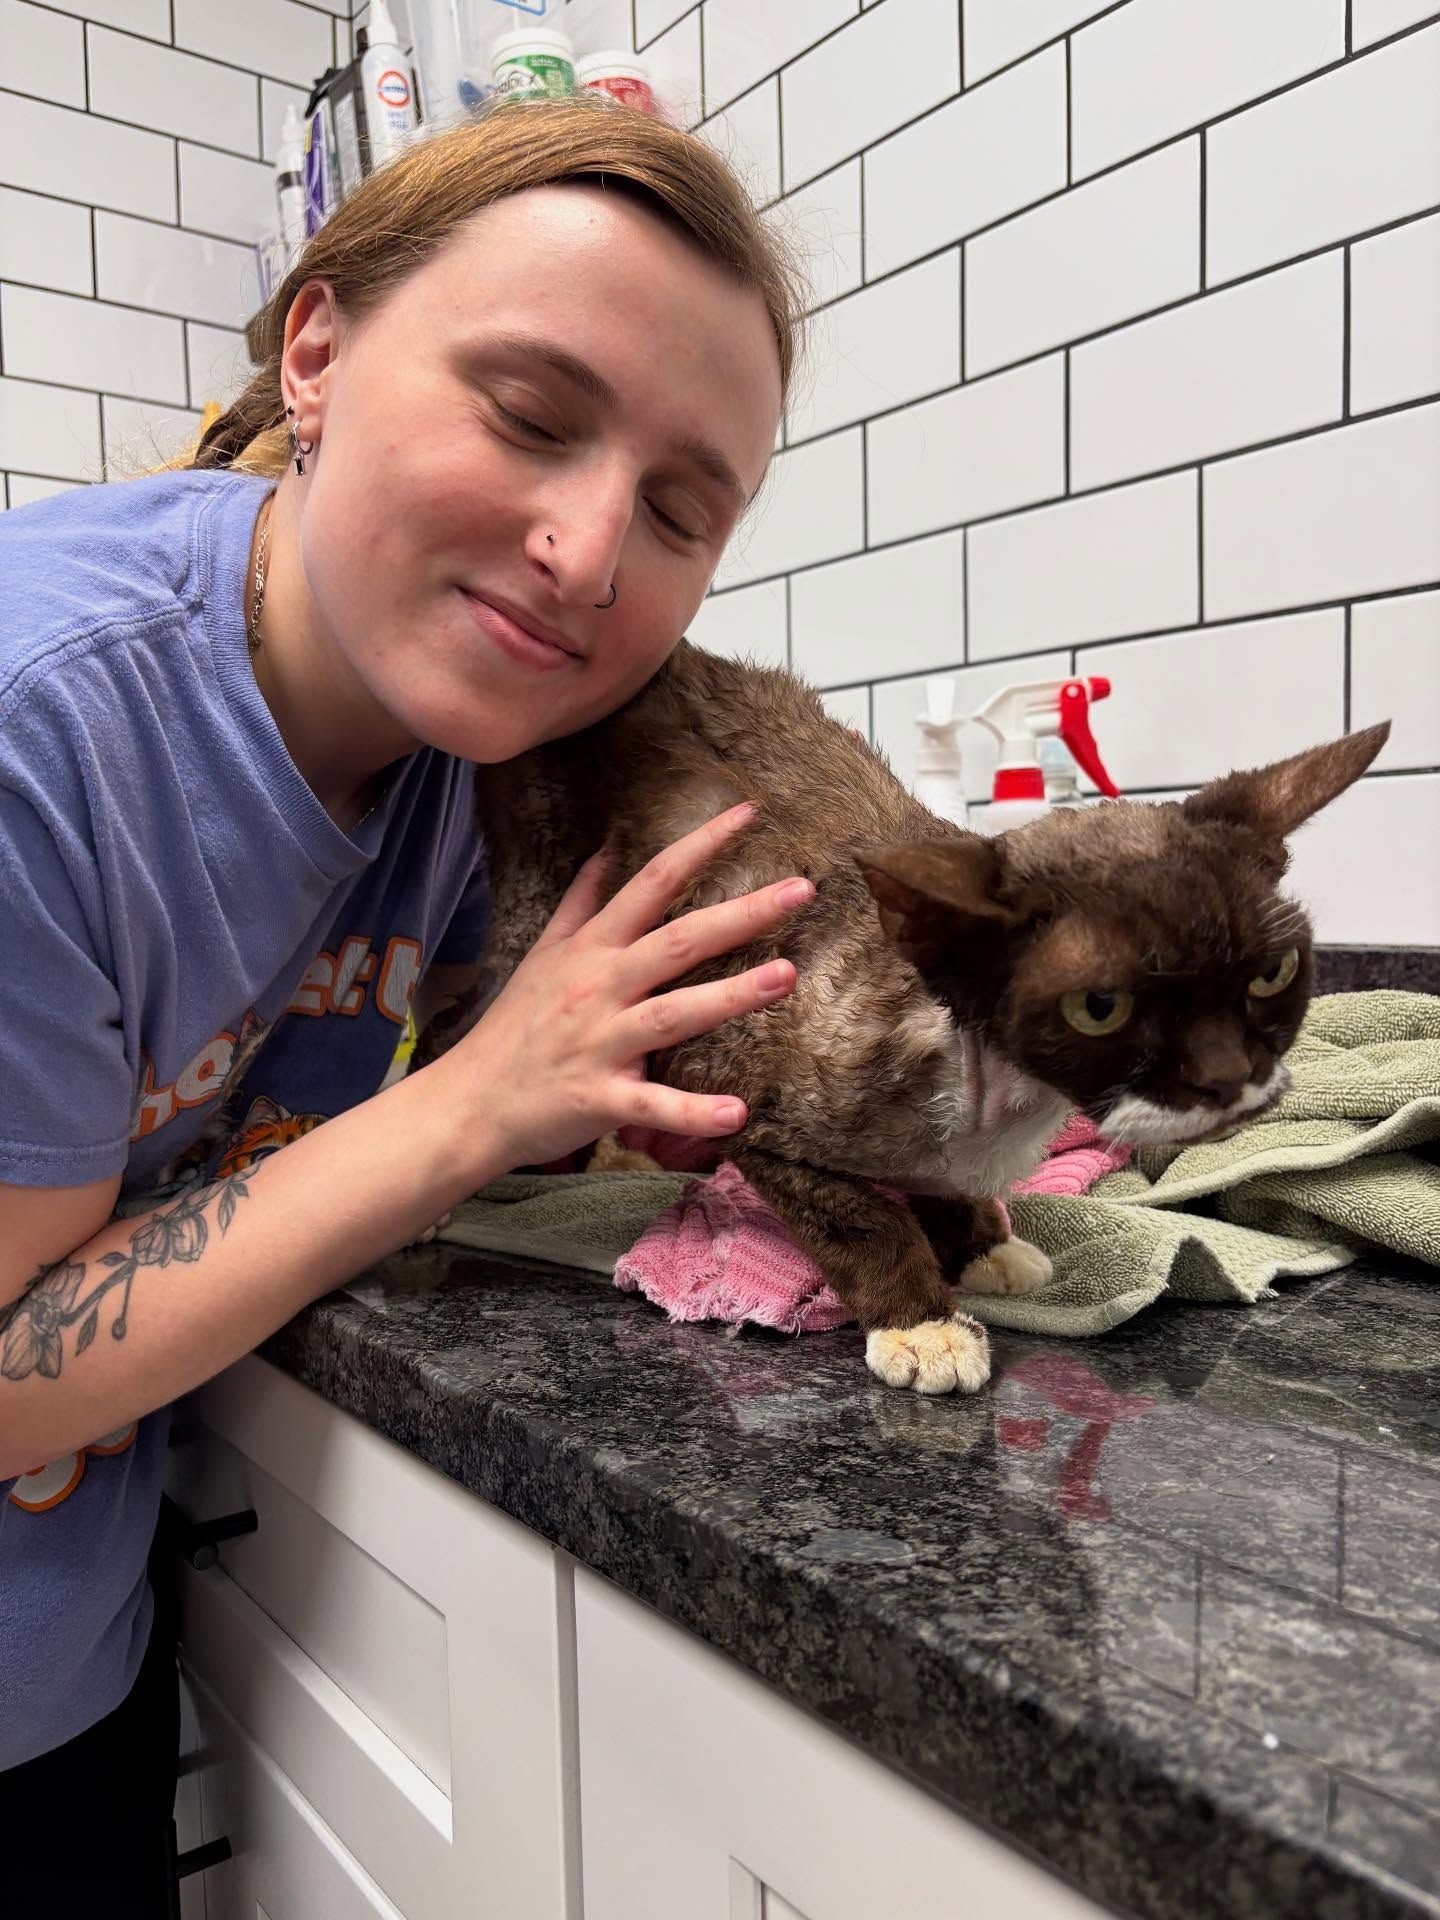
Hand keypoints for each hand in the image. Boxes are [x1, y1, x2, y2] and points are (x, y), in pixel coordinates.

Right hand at [459, 804, 811, 1170]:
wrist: (469, 1103)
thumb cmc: (515, 1027)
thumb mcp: (543, 953)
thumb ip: (581, 902)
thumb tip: (606, 848)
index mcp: (592, 949)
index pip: (652, 883)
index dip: (701, 845)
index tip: (750, 814)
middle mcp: (599, 987)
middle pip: (678, 941)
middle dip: (741, 914)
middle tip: (802, 890)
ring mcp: (599, 1043)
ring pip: (673, 1014)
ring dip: (731, 996)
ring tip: (787, 976)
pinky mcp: (599, 1098)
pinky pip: (652, 1106)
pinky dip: (693, 1113)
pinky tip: (738, 1114)